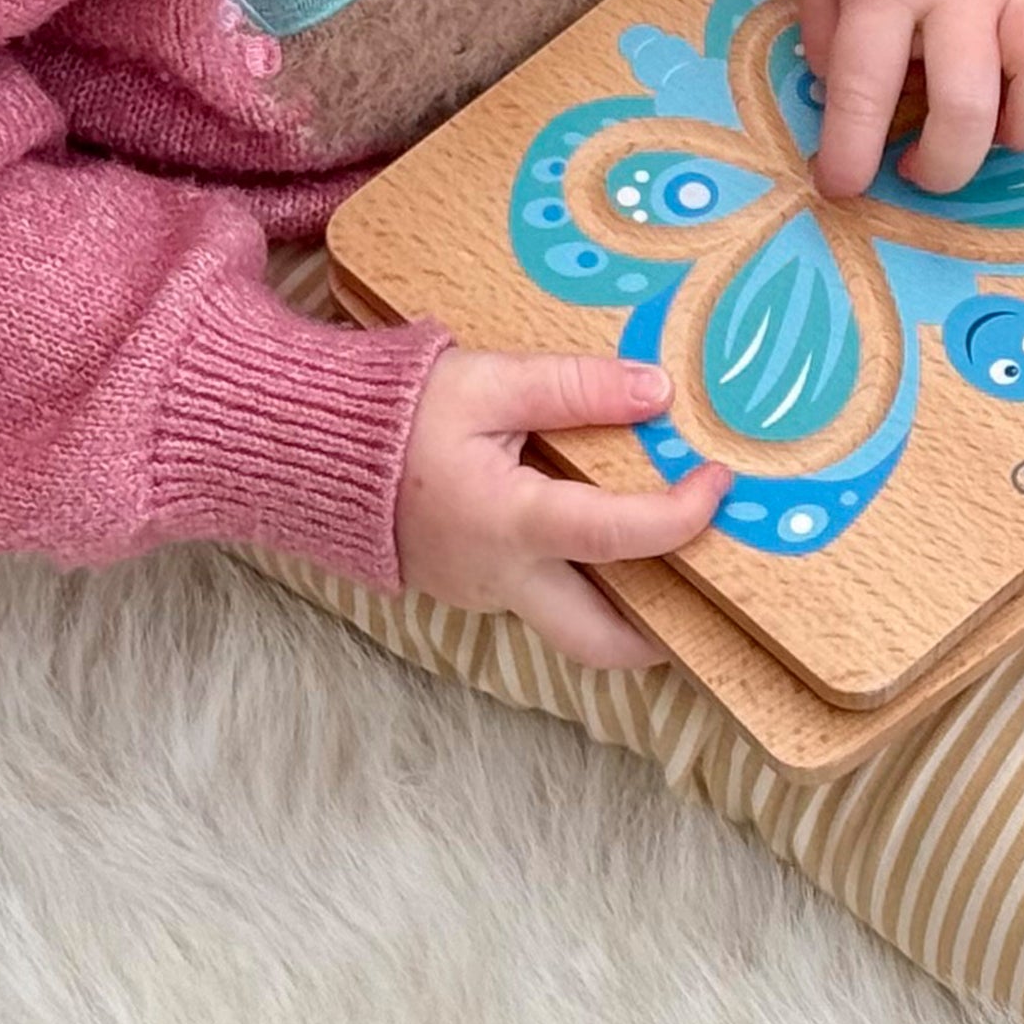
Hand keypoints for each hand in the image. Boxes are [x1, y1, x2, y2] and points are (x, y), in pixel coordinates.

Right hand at [395, 349, 728, 668]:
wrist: (304, 448)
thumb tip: (658, 392)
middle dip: (663, 635)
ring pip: (569, 625)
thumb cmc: (392, 412)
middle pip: (598, 642)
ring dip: (623, 608)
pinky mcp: (468, 585)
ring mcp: (481, 592)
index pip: (618, 535)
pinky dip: (582, 582)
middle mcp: (502, 577)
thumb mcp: (486, 381)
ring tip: (672, 562)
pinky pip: (538, 598)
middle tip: (710, 595)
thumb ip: (574, 387)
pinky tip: (605, 540)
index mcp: (510, 523)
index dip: (682, 513)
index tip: (718, 481)